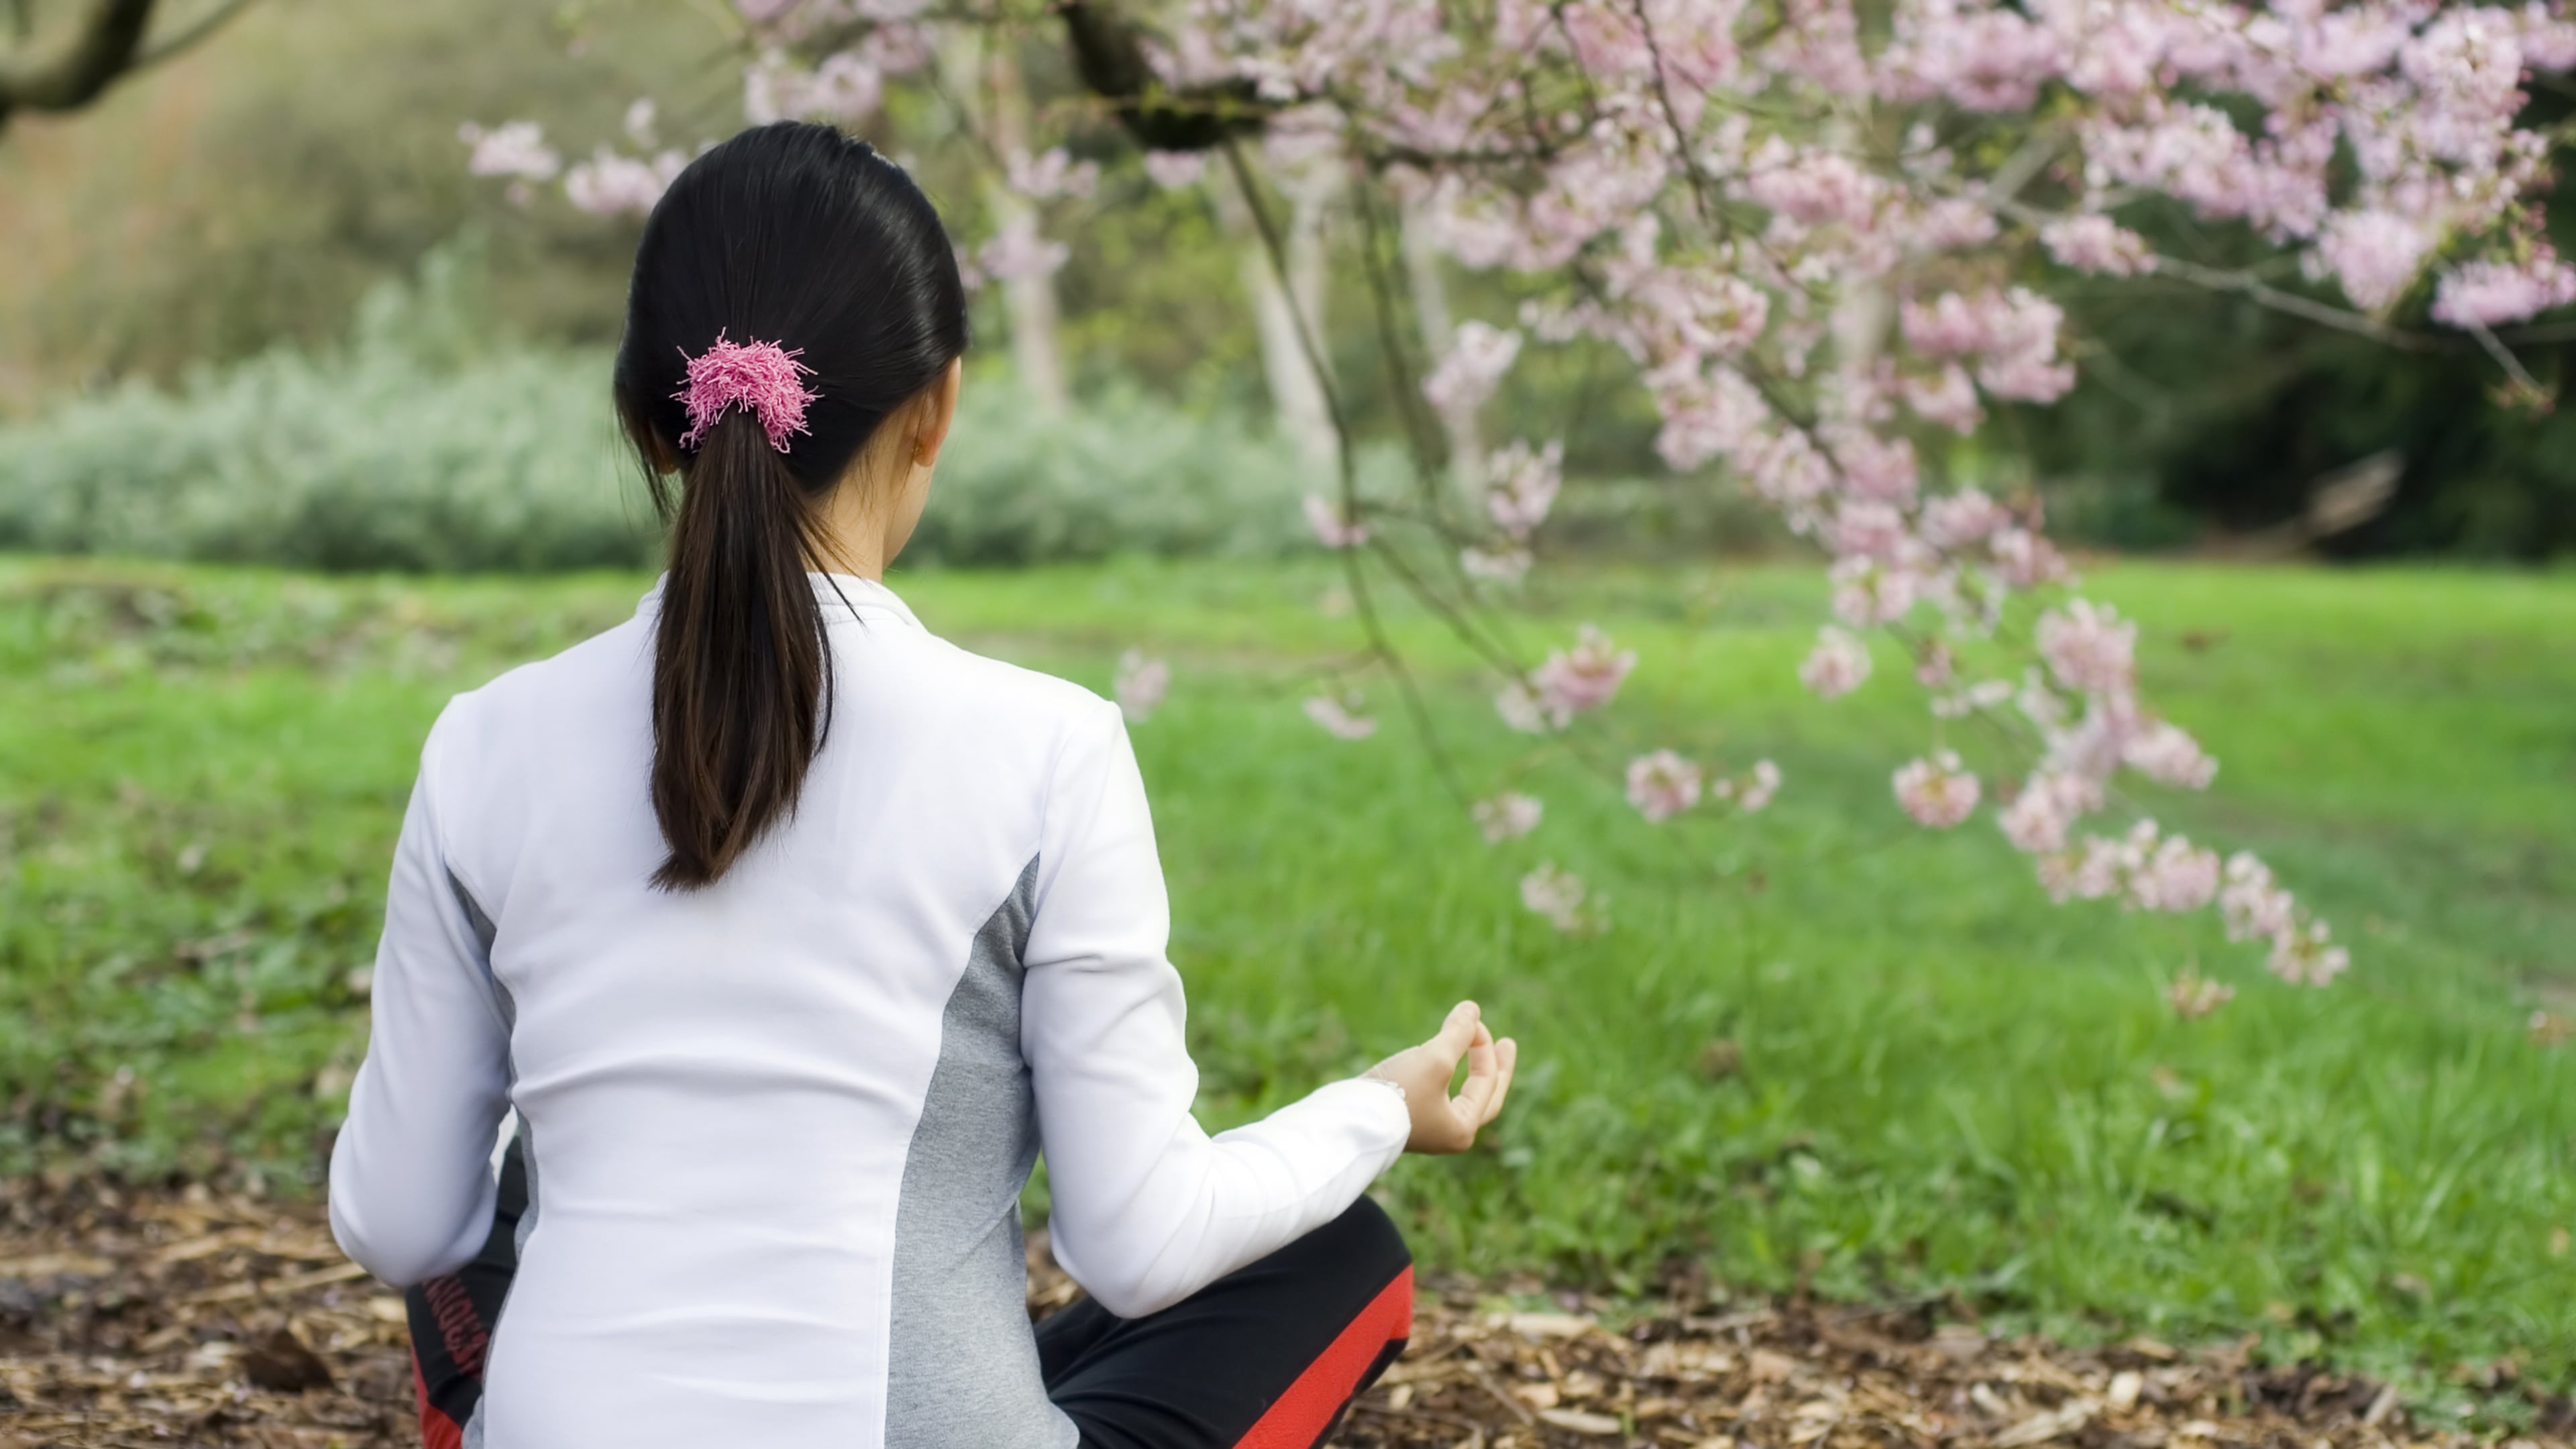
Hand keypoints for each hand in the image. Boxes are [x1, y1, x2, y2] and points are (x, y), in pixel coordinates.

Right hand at [1364, 1000, 1517, 1154]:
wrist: (1348, 1118)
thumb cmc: (1398, 1092)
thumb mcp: (1435, 1058)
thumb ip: (1458, 1033)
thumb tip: (1472, 1009)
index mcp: (1461, 1128)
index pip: (1487, 1083)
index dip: (1483, 1046)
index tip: (1471, 1020)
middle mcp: (1447, 1133)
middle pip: (1483, 1096)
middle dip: (1494, 1066)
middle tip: (1507, 1043)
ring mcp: (1426, 1127)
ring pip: (1458, 1092)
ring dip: (1465, 1065)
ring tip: (1469, 1042)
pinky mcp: (1404, 1117)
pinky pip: (1435, 1091)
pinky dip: (1443, 1071)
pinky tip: (1435, 1055)